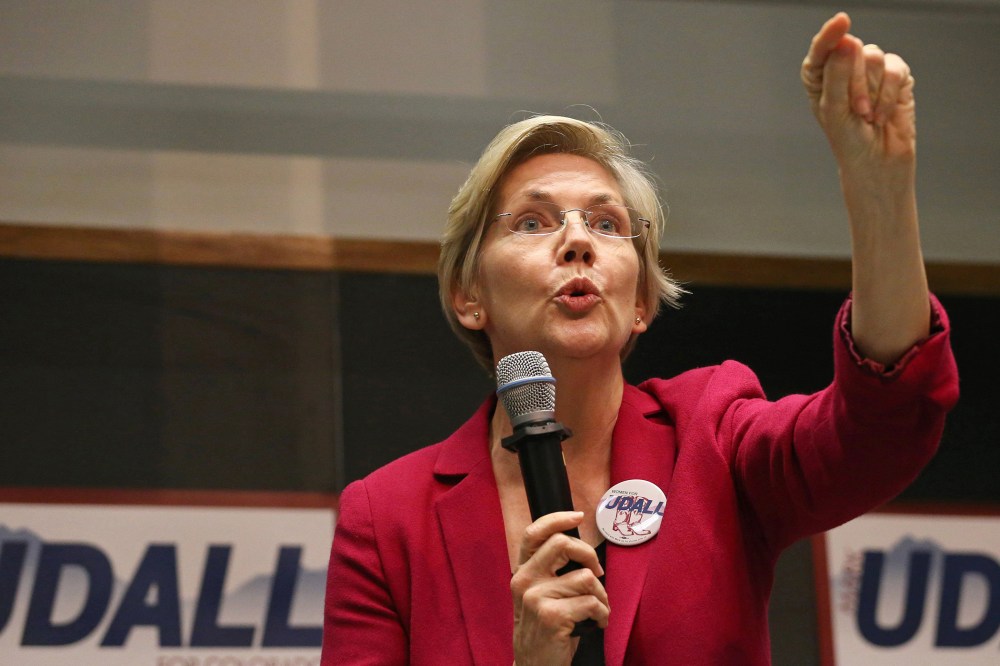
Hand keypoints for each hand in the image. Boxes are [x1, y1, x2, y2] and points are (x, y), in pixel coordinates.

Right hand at [510, 511, 608, 665]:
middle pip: (562, 544)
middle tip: (597, 572)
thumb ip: (549, 572)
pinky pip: (592, 602)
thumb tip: (580, 548)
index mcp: (522, 573)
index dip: (557, 519)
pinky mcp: (552, 616)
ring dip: (601, 595)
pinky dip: (602, 614)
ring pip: (585, 577)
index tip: (579, 516)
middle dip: (589, 555)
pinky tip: (597, 624)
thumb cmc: (544, 631)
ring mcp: (536, 598)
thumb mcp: (538, 596)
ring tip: (598, 609)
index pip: (534, 533)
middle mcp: (524, 581)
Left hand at [801, 12, 915, 180]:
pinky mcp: (897, 77)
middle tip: (855, 110)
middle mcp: (846, 69)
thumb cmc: (848, 140)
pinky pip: (895, 69)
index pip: (822, 49)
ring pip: (874, 56)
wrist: (876, 162)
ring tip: (867, 115)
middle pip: (851, 51)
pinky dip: (888, 94)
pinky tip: (882, 115)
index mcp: (821, 76)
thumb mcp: (834, 109)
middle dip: (854, 82)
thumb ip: (837, 75)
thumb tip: (847, 42)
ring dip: (871, 90)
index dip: (830, 35)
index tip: (841, 22)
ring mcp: (872, 72)